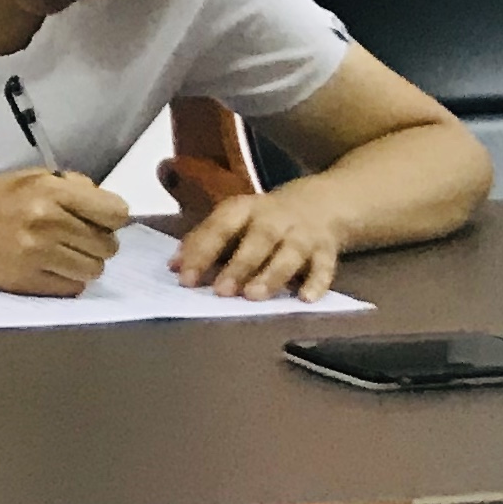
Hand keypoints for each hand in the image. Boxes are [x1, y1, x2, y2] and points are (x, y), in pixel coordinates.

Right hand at [0, 167, 129, 295]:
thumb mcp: (27, 178)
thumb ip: (68, 186)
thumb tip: (103, 203)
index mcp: (49, 191)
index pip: (115, 212)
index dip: (111, 216)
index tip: (98, 218)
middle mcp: (48, 223)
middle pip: (109, 245)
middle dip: (97, 241)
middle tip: (74, 237)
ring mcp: (39, 255)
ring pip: (95, 270)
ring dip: (83, 263)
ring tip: (62, 254)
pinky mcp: (29, 282)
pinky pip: (74, 288)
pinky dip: (67, 279)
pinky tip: (48, 268)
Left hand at [172, 187, 344, 301]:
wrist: (321, 204)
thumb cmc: (264, 219)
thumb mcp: (234, 219)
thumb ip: (205, 241)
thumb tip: (174, 267)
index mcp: (243, 209)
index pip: (219, 227)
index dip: (201, 252)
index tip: (185, 278)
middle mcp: (274, 219)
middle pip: (257, 240)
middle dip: (238, 266)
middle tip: (221, 291)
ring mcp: (303, 234)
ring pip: (289, 253)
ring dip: (271, 275)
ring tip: (254, 296)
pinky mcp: (327, 250)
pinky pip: (325, 267)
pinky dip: (317, 282)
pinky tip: (305, 299)